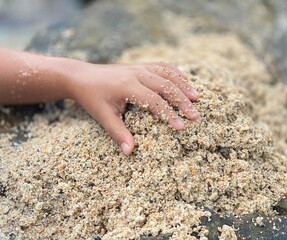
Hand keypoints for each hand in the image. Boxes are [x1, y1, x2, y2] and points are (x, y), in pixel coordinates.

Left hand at [69, 62, 199, 154]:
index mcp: (127, 86)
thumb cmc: (92, 98)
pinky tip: (185, 79)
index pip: (154, 101)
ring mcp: (139, 67)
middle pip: (166, 86)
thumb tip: (129, 152)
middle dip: (182, 100)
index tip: (181, 127)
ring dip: (183, 85)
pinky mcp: (140, 65)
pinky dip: (175, 72)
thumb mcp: (103, 116)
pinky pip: (162, 65)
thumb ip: (118, 133)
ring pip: (167, 73)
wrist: (82, 76)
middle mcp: (136, 74)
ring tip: (197, 97)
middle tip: (195, 115)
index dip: (169, 114)